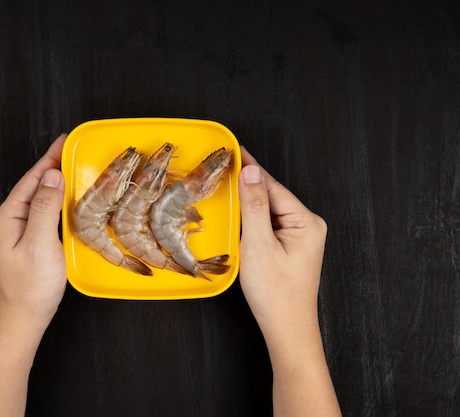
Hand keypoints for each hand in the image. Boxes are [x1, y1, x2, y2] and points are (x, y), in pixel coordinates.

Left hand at [0, 133, 67, 329]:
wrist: (21, 321)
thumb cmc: (29, 288)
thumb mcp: (39, 244)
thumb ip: (45, 208)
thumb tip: (52, 175)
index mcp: (8, 217)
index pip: (31, 179)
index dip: (49, 158)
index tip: (65, 140)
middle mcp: (10, 221)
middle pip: (34, 186)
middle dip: (53, 166)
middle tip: (75, 150)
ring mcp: (18, 232)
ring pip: (39, 199)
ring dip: (56, 182)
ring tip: (74, 168)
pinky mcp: (28, 243)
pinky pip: (44, 213)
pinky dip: (57, 201)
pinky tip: (68, 200)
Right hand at [237, 146, 340, 416]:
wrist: (286, 328)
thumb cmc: (275, 293)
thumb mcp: (260, 245)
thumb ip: (254, 207)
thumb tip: (252, 172)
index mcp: (306, 221)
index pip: (272, 187)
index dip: (251, 169)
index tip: (234, 150)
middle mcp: (307, 225)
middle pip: (271, 196)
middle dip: (248, 184)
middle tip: (224, 167)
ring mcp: (300, 236)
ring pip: (269, 210)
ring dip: (249, 201)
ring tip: (227, 186)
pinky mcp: (290, 247)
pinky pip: (269, 223)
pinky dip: (252, 218)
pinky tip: (238, 215)